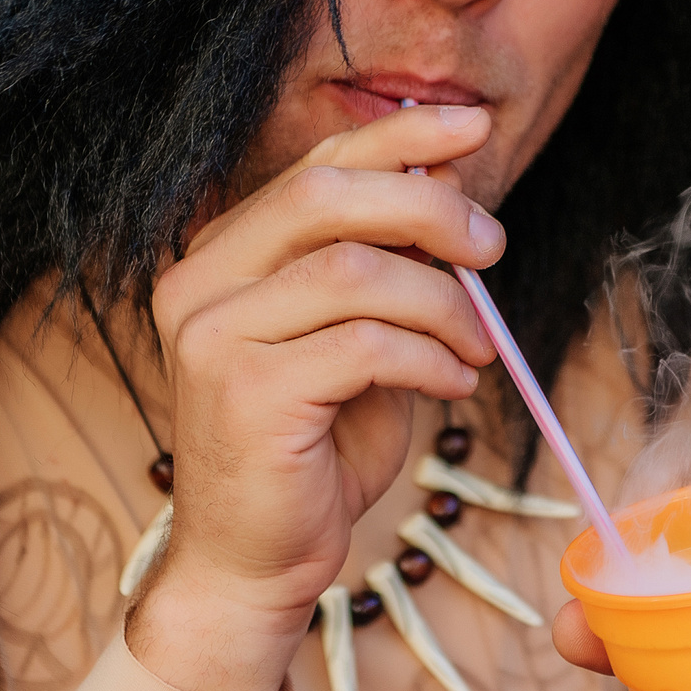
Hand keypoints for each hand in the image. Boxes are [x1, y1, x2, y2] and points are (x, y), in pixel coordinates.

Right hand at [125, 105, 502, 690]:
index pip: (315, 168)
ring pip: (353, 271)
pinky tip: (453, 384)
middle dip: (427, 208)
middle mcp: (199, 282)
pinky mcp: (242, 390)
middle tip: (491, 246)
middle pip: (324, 196)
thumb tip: (453, 188)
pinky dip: (429, 357)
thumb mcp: (361, 341)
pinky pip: (363, 345)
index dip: (399, 138)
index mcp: (222, 256)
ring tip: (476, 347)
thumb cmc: (314, 452)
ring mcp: (211, 334)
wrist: (254, 563)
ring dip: (441, 302)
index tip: (473, 128)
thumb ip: (389, 270)